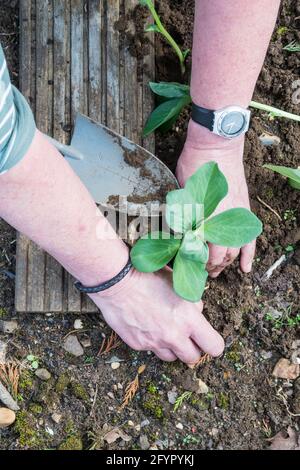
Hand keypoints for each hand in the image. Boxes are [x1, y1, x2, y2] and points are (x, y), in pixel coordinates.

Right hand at [90, 267, 223, 363]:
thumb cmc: (148, 276)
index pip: (214, 346)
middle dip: (193, 348)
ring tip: (166, 331)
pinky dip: (152, 341)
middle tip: (187, 337)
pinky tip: (147, 325)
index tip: (208, 339)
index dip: (213, 344)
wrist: (118, 281)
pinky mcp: (138, 344)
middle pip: (193, 358)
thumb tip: (196, 311)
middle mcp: (173, 335)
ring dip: (173, 348)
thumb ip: (191, 301)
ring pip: (171, 358)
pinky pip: (151, 349)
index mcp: (188, 319)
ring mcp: (154, 342)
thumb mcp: (178, 283)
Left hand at [176, 120, 255, 277]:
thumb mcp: (181, 191)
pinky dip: (248, 255)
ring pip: (234, 250)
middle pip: (220, 255)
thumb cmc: (194, 165)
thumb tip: (178, 237)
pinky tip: (245, 269)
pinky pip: (250, 239)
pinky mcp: (243, 211)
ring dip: (226, 263)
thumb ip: (181, 215)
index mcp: (206, 217)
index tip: (187, 265)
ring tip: (217, 271)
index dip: (196, 262)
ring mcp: (236, 217)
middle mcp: (223, 220)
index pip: (203, 251)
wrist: (216, 145)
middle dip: (210, 266)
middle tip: (200, 271)